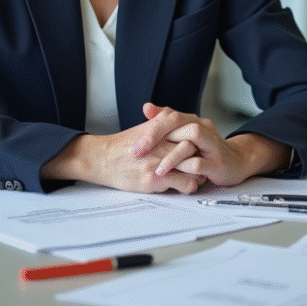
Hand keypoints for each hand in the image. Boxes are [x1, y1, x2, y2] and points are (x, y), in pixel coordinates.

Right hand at [40, 114, 207, 194]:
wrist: (101, 158)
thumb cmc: (121, 146)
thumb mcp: (143, 128)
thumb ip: (160, 123)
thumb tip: (173, 120)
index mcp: (160, 129)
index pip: (188, 131)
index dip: (197, 140)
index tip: (201, 146)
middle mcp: (162, 143)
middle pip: (194, 147)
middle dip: (201, 156)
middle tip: (204, 161)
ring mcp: (159, 161)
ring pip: (193, 167)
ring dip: (198, 173)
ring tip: (198, 175)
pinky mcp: (155, 179)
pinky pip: (183, 183)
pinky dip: (189, 186)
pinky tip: (186, 185)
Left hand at [133, 103, 290, 186]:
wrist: (236, 162)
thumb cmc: (206, 150)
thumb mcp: (185, 134)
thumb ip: (166, 121)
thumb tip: (147, 107)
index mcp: (193, 121)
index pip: (169, 115)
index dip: (150, 127)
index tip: (133, 144)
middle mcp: (203, 128)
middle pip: (178, 121)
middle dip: (155, 135)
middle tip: (137, 151)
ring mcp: (212, 144)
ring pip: (192, 137)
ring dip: (171, 154)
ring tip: (156, 169)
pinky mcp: (218, 163)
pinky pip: (201, 163)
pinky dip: (187, 168)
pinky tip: (175, 177)